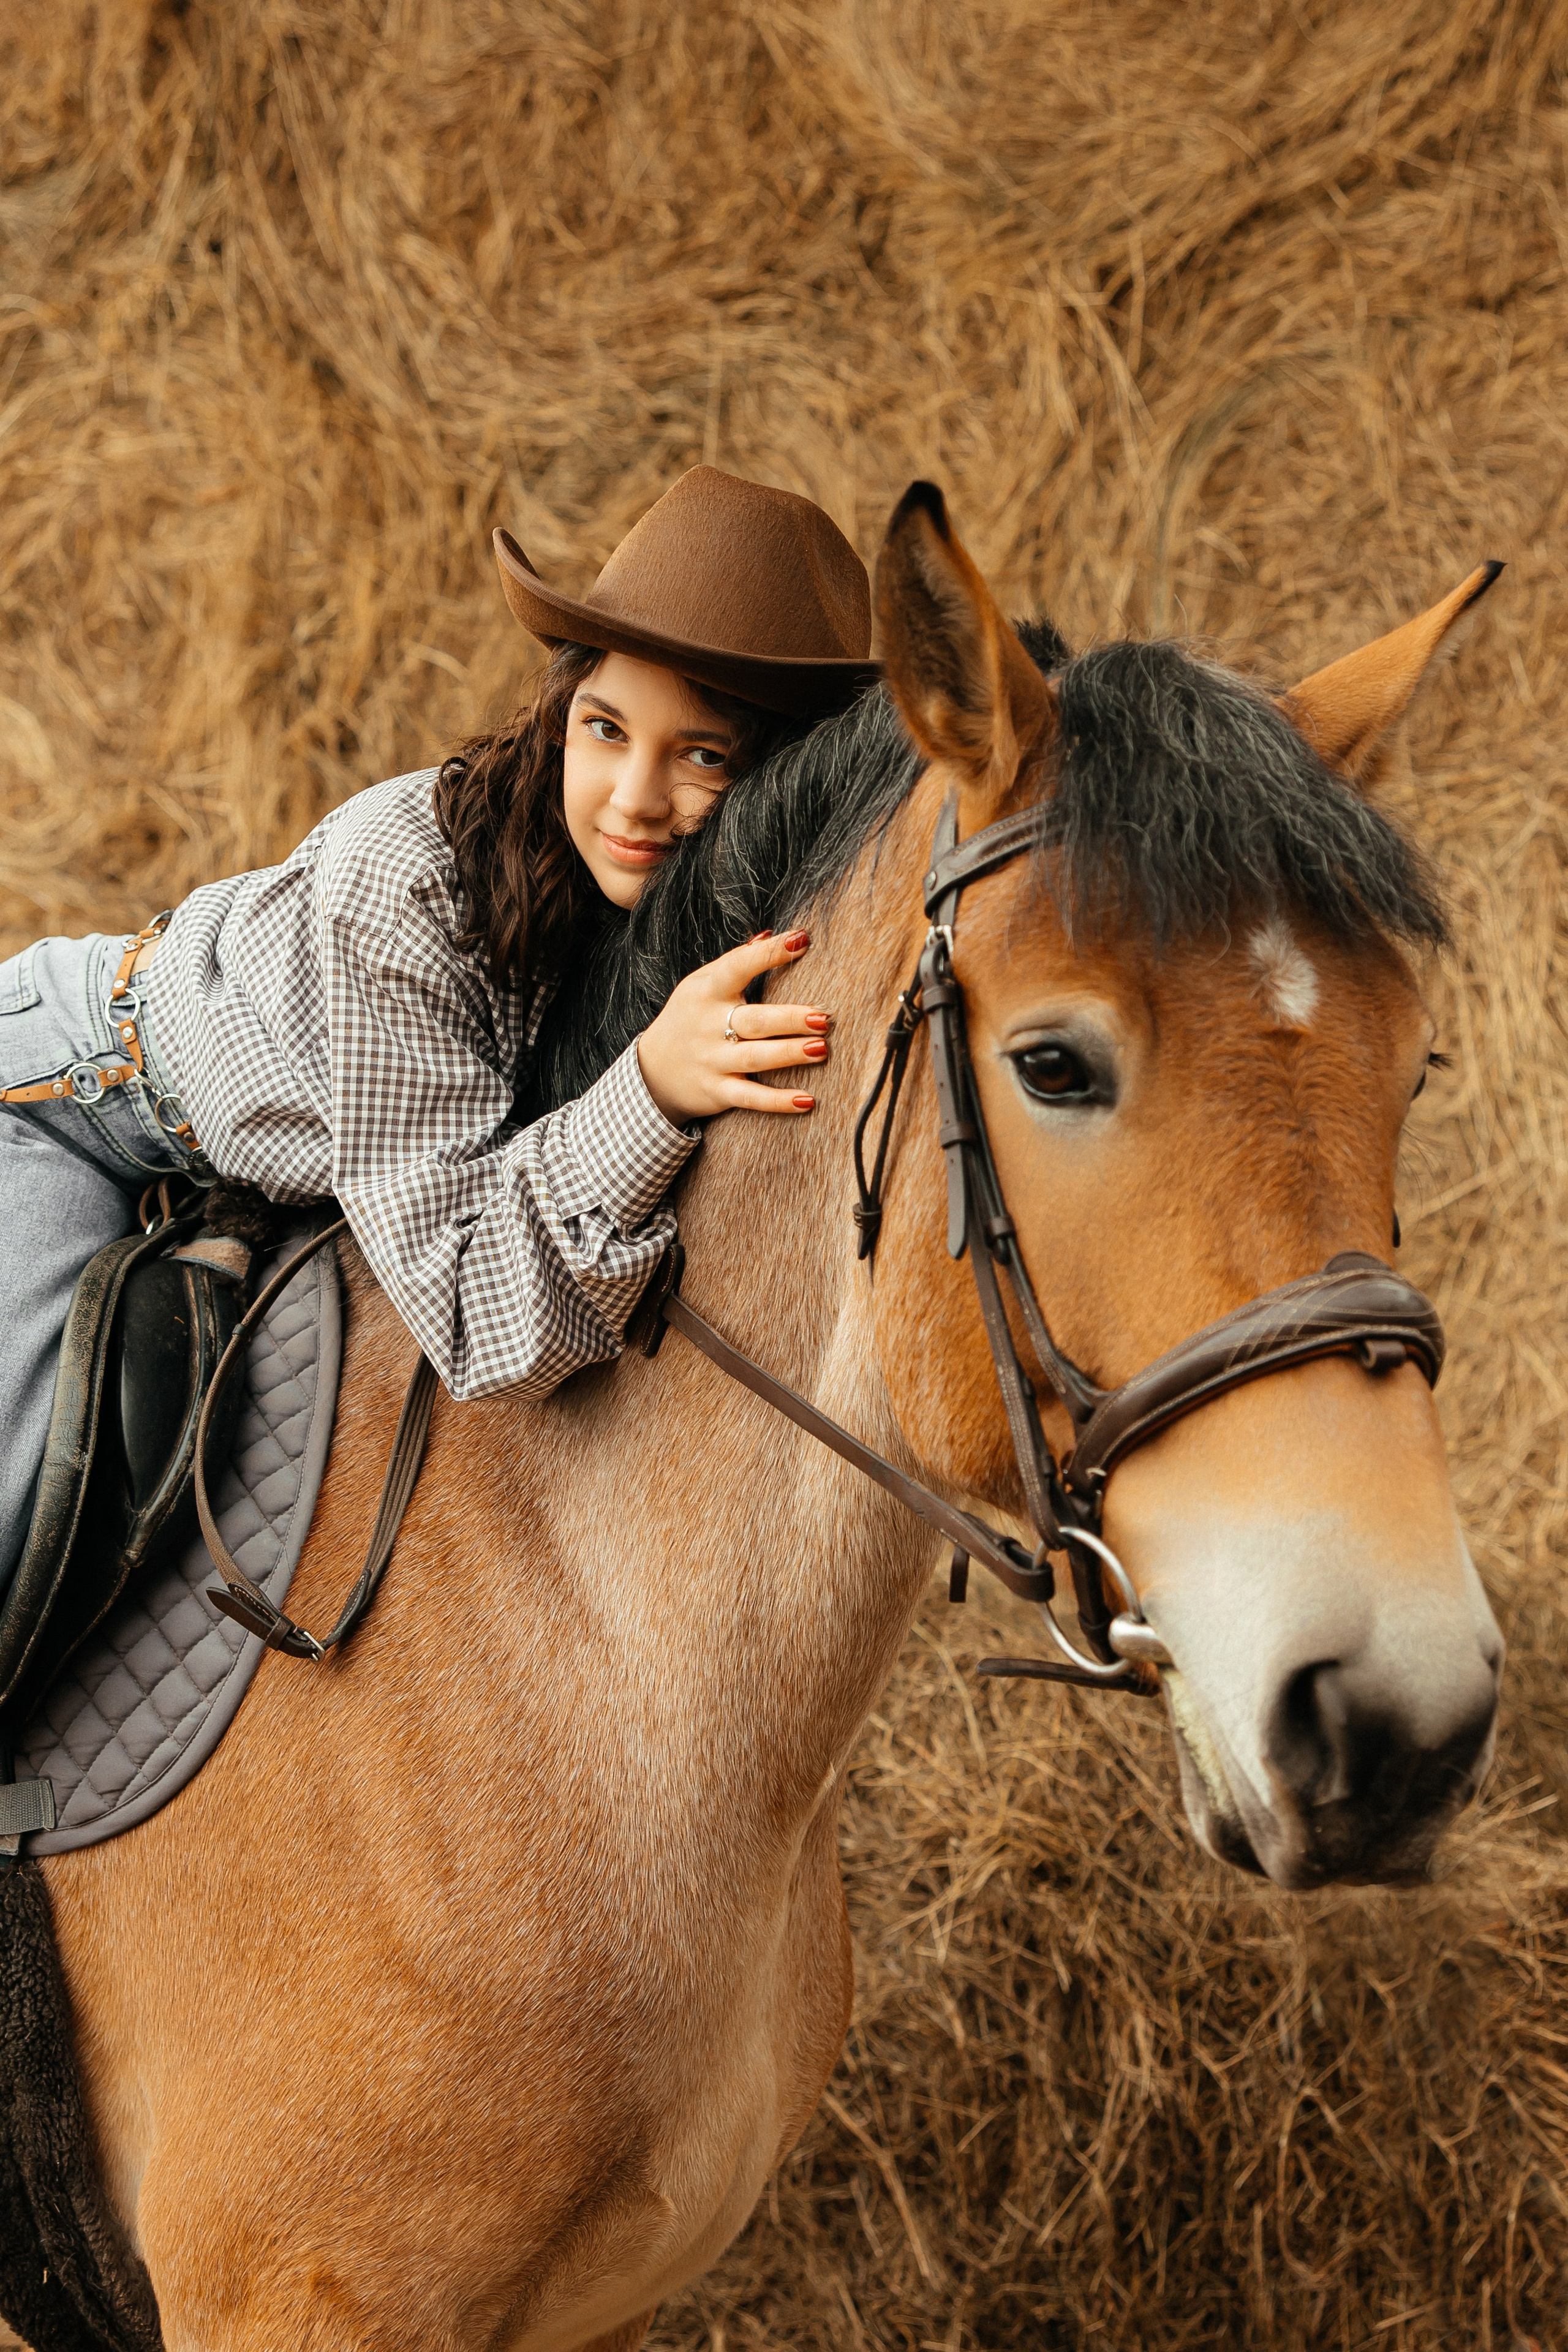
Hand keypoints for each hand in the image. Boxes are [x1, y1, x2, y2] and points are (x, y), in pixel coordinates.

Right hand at [636, 930, 830, 1124]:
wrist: (652, 1071)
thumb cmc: (689, 1018)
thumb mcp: (700, 985)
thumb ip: (735, 962)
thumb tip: (769, 935)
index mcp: (706, 991)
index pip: (739, 966)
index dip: (769, 953)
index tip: (801, 939)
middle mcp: (708, 1025)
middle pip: (754, 1020)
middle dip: (790, 1019)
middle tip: (823, 1017)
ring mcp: (713, 1060)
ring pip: (755, 1057)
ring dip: (790, 1053)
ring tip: (821, 1048)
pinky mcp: (717, 1091)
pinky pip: (751, 1097)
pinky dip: (778, 1101)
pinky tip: (807, 1101)